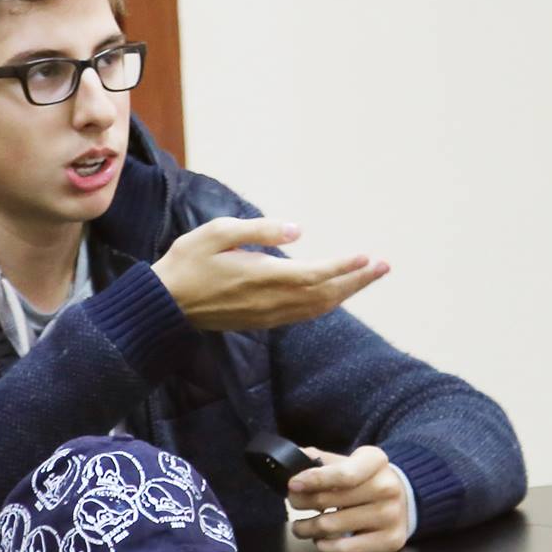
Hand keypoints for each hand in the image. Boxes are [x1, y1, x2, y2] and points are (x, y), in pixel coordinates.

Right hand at [151, 218, 387, 331]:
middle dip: (357, 280)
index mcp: (262, 277)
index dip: (343, 267)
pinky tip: (336, 292)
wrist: (166, 304)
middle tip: (385, 266)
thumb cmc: (188, 261)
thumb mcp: (218, 232)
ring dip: (346, 292)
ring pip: (318, 308)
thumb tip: (297, 231)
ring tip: (368, 276)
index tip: (367, 257)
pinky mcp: (263, 321)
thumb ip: (259, 230)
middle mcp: (271, 301)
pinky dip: (327, 303)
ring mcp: (268, 315)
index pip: (314, 274)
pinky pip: (304, 315)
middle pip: (325, 294)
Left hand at [287, 445, 409, 551]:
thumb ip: (322, 460)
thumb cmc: (368, 480)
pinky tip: (320, 539)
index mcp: (376, 461)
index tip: (293, 484)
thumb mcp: (351, 461)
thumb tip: (294, 458)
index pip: (343, 473)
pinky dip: (325, 545)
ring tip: (301, 526)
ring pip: (332, 526)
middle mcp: (387, 487)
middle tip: (294, 502)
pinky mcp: (391, 540)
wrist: (405, 498)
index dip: (315, 479)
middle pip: (330, 499)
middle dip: (302, 502)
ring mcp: (391, 516)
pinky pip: (346, 548)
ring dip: (307, 527)